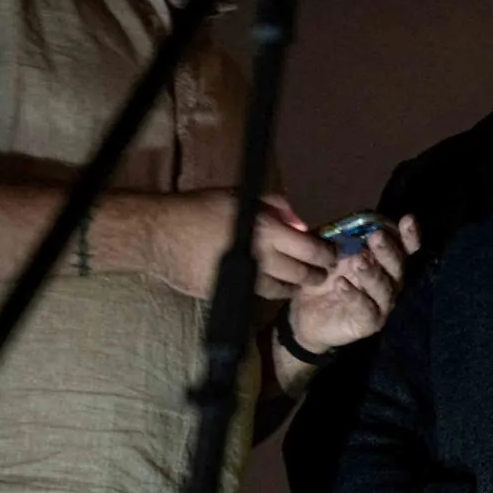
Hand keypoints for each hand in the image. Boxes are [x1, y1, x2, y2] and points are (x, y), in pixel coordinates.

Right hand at [150, 190, 336, 299]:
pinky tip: (275, 285)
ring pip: (284, 290)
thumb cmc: (200, 209)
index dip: (327, 253)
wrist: (160, 234)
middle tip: (322, 272)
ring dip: (296, 286)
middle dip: (317, 274)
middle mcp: (262, 257)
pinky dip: (272, 290)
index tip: (332, 253)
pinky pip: (260, 294)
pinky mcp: (233, 292)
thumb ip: (274, 207)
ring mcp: (247, 278)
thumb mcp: (240, 197)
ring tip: (301, 281)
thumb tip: (299, 221)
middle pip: (303, 274)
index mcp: (266, 230)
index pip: (312, 248)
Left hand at [285, 216, 421, 355]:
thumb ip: (339, 238)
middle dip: (388, 251)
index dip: (409, 236)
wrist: (305, 315)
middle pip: (397, 267)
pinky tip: (341, 285)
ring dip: (372, 274)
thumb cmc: (322, 280)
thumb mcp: (328, 254)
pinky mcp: (369, 323)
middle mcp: (388, 282)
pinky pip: (365, 309)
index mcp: (383, 262)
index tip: (407, 220)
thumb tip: (348, 221)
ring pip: (384, 288)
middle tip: (376, 237)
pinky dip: (354, 296)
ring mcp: (381, 304)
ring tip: (357, 262)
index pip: (404, 249)